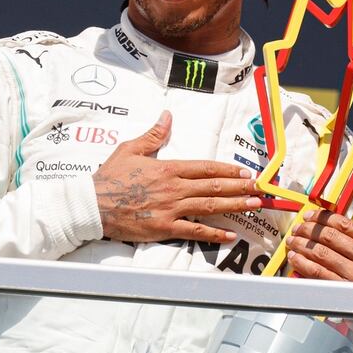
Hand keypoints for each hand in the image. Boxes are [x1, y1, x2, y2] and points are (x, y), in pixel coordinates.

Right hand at [93, 111, 260, 242]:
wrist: (93, 205)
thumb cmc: (109, 177)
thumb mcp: (129, 149)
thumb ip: (152, 135)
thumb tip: (167, 117)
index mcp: (168, 168)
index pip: (205, 167)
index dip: (228, 169)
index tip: (245, 172)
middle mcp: (174, 188)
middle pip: (214, 186)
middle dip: (240, 187)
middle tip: (259, 189)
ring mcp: (171, 209)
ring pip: (210, 206)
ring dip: (235, 206)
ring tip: (253, 206)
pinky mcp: (165, 228)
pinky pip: (194, 232)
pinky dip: (214, 234)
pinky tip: (230, 236)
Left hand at [285, 199, 352, 336]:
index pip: (345, 224)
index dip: (323, 217)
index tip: (310, 215)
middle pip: (328, 238)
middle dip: (308, 230)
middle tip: (298, 227)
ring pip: (319, 254)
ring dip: (301, 245)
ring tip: (292, 240)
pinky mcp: (343, 291)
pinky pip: (316, 273)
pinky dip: (301, 264)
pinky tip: (294, 258)